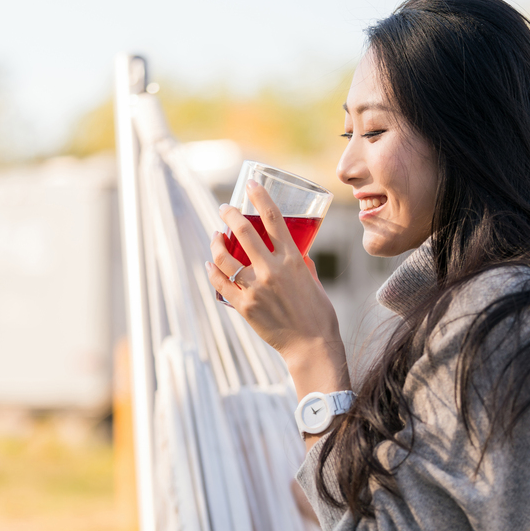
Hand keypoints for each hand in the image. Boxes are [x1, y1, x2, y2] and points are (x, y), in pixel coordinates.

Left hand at [206, 182, 350, 400]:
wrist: (312, 346)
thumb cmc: (319, 315)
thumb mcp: (315, 283)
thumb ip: (304, 266)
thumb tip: (299, 255)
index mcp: (293, 259)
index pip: (273, 218)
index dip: (259, 196)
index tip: (250, 184)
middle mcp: (273, 269)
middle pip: (243, 231)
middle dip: (229, 214)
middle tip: (224, 209)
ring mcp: (256, 288)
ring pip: (225, 257)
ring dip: (216, 242)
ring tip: (215, 236)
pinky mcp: (245, 306)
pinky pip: (221, 283)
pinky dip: (212, 271)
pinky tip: (210, 264)